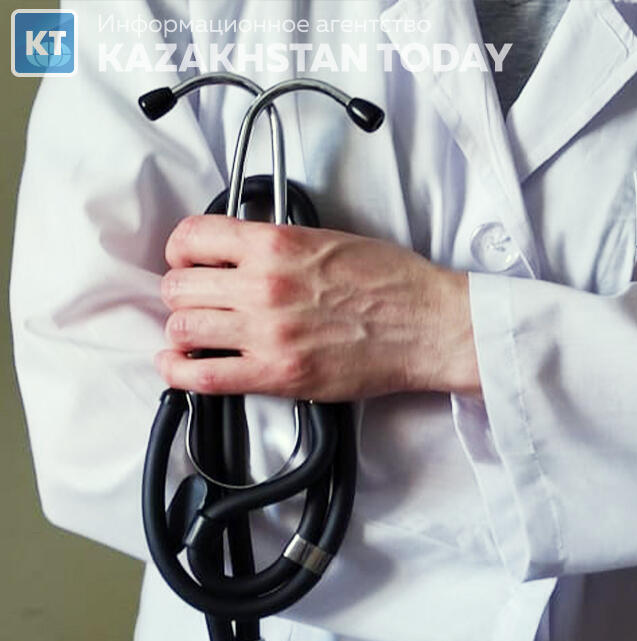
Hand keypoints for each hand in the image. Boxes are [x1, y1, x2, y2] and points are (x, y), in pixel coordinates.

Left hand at [156, 216, 479, 399]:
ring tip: (196, 333)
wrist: (428, 325)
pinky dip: (179, 373)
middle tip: (196, 300)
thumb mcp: (330, 239)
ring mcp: (267, 332)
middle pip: (178, 287)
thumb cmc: (394, 283)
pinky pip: (203, 377)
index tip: (187, 260)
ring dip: (183, 331)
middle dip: (182, 293)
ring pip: (182, 329)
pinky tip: (181, 366)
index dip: (181, 250)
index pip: (191, 237)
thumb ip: (277, 244)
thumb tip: (241, 252)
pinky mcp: (277, 373)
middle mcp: (264, 286)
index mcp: (276, 244)